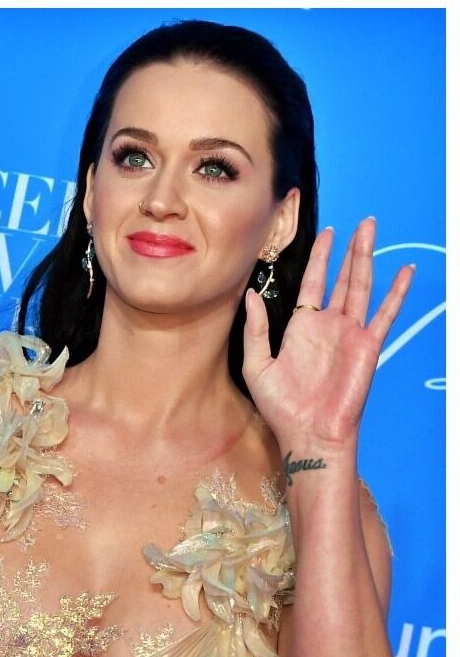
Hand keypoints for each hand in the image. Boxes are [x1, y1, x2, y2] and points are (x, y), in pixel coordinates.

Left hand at [241, 218, 413, 451]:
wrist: (308, 434)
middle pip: (342, 277)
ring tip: (373, 231)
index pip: (313, 282)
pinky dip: (396, 293)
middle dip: (350, 249)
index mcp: (302, 326)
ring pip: (362, 286)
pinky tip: (406, 272)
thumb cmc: (281, 406)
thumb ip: (255, 329)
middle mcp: (328, 325)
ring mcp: (350, 334)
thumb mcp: (256, 364)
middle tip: (360, 222)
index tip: (325, 232)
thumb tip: (250, 294)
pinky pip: (385, 314)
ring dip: (368, 259)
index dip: (319, 257)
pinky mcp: (368, 346)